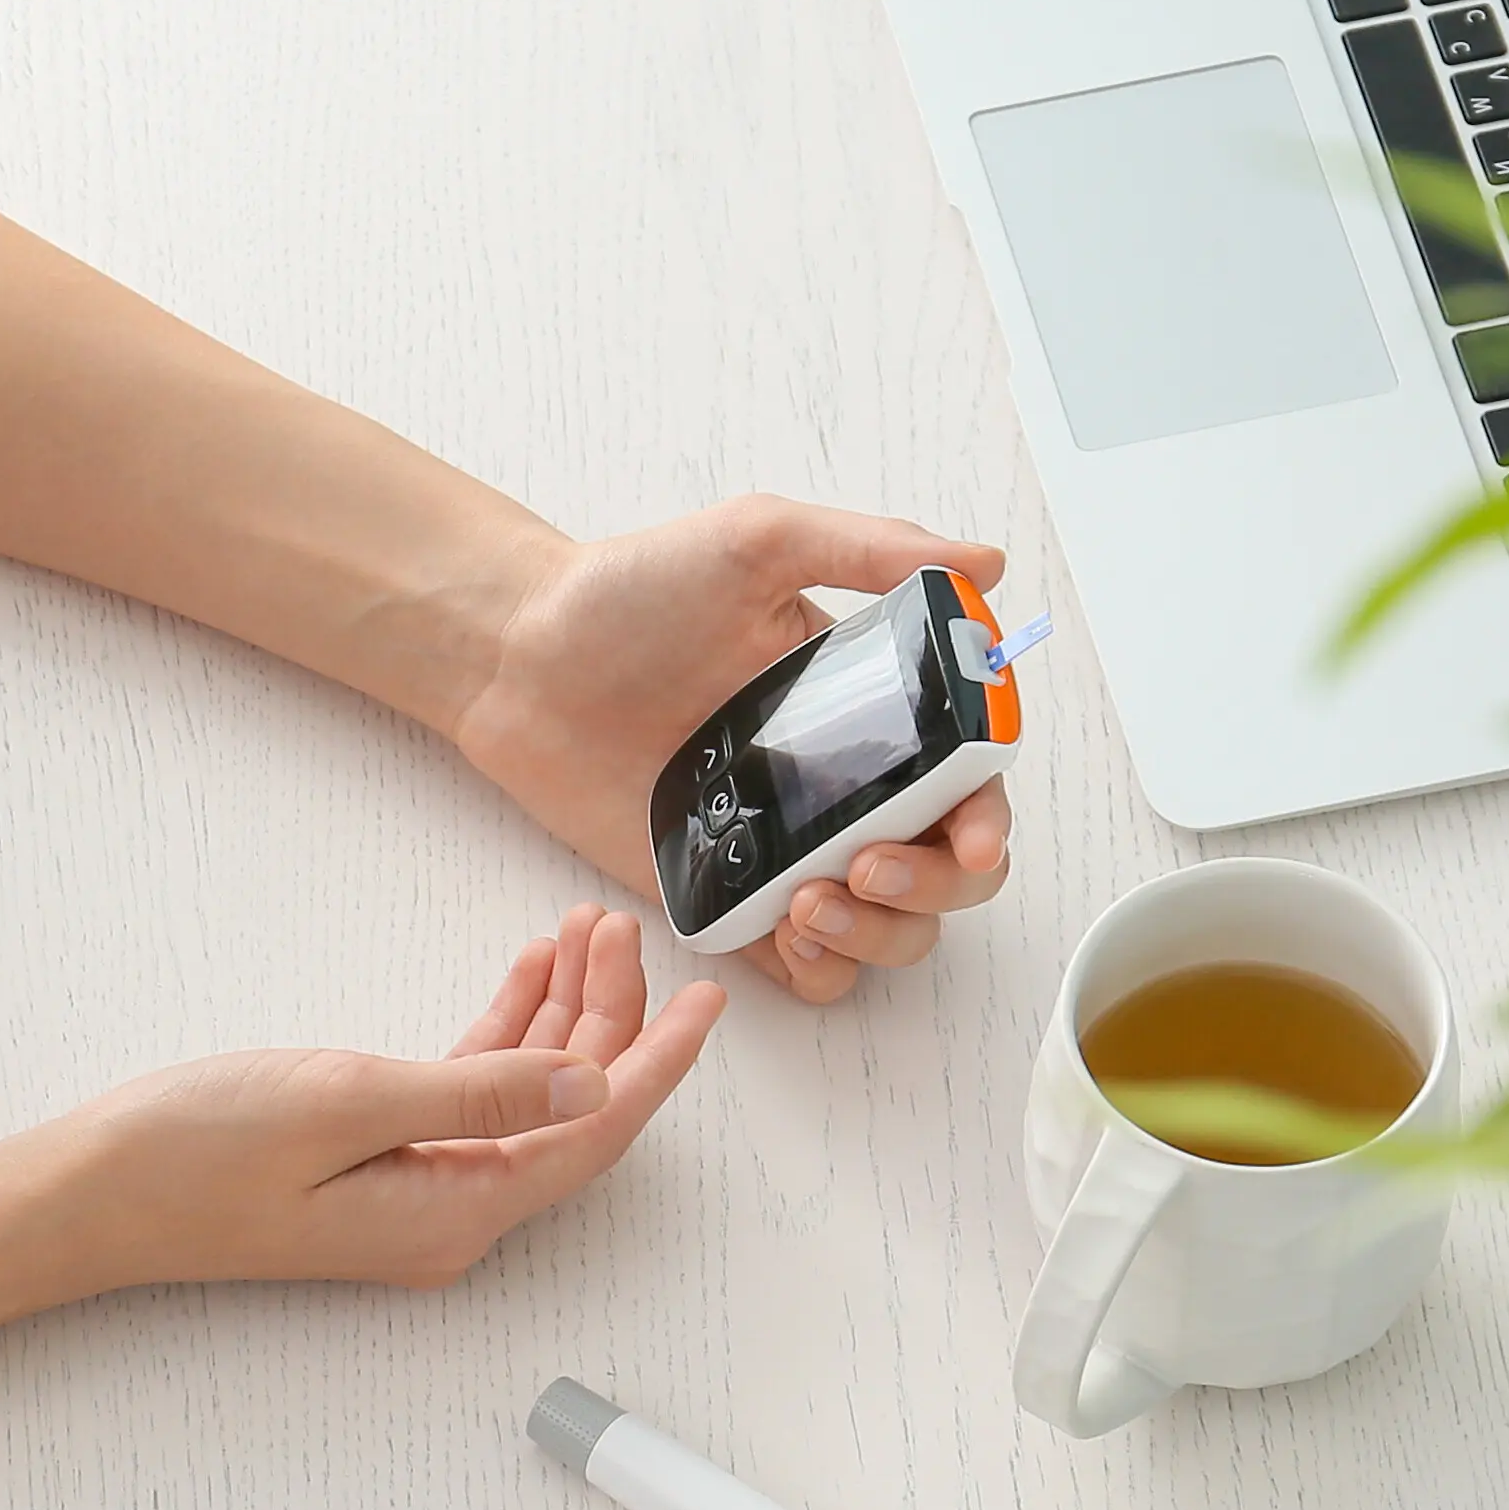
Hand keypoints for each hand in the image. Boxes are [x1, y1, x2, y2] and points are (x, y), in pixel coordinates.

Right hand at [32, 908, 720, 1294]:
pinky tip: (523, 972)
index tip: (711, 1000)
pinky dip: (500, 1032)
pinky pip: (467, 1096)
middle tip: (620, 924)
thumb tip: (587, 1087)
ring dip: (558, 1014)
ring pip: (522, 1096)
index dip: (659, 1063)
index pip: (593, 1135)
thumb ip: (476, 1094)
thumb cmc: (194, 1153)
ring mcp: (412, 1192)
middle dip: (609, 1016)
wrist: (86, 1196)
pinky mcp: (374, 1165)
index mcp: (454, 1215)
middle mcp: (448, 1216)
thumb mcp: (346, 1101)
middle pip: (568, 1110)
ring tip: (582, 927)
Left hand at [450, 498, 1016, 1005]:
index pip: (971, 779)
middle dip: (935, 888)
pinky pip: (809, 968)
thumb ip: (870, 549)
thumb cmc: (630, 591)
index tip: (970, 835)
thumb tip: (986, 567)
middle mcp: (844, 785)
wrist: (518, 656)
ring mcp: (787, 848)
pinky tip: (787, 929)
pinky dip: (823, 969)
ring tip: (811, 901)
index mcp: (871, 709)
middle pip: (948, 874)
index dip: (990, 819)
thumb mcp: (757, 540)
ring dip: (881, 935)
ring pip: (891, 932)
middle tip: (868, 864)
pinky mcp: (728, 899)